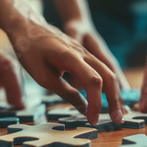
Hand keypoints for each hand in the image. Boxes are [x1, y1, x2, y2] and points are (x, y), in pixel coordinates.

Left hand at [9, 21, 125, 124]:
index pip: (94, 80)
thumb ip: (65, 92)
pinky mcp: (84, 55)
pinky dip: (108, 86)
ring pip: (108, 73)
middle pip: (109, 76)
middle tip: (118, 120)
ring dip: (115, 94)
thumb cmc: (29, 49)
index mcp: (71, 57)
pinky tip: (109, 99)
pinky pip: (101, 71)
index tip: (92, 120)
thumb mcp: (42, 76)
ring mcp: (86, 52)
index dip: (96, 102)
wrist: (27, 26)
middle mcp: (84, 53)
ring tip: (118, 112)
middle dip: (115, 99)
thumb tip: (83, 108)